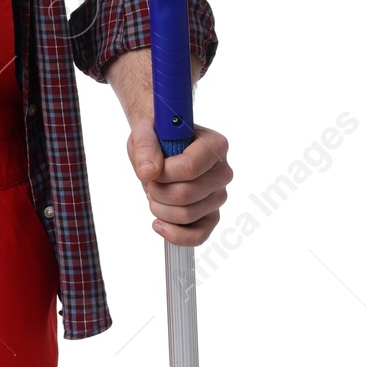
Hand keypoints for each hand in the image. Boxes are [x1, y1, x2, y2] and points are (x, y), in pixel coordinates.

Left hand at [128, 118, 231, 246]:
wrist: (159, 146)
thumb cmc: (157, 135)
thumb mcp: (144, 130)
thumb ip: (145, 145)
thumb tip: (149, 172)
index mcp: (215, 145)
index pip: (189, 168)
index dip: (163, 173)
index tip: (152, 167)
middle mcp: (223, 171)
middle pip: (185, 194)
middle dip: (157, 190)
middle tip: (150, 180)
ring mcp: (219, 196)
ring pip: (186, 215)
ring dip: (159, 208)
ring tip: (154, 193)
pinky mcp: (211, 216)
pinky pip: (198, 236)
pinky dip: (175, 235)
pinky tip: (158, 224)